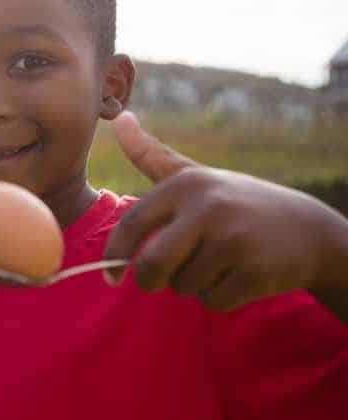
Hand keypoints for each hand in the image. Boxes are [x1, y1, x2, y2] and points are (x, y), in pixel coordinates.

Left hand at [104, 111, 347, 311]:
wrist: (309, 231)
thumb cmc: (236, 203)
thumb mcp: (195, 174)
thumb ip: (151, 154)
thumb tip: (119, 118)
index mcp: (185, 185)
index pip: (132, 224)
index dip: (114, 255)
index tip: (110, 276)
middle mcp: (208, 208)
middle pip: (152, 266)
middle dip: (147, 281)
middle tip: (155, 282)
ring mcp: (233, 240)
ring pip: (183, 287)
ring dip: (192, 285)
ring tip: (217, 262)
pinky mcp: (254, 271)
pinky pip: (213, 301)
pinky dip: (218, 297)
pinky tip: (238, 275)